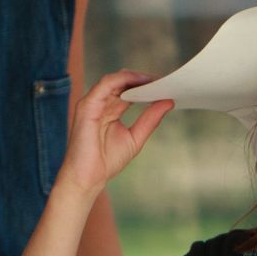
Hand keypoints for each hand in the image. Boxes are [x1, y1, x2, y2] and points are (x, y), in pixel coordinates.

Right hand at [59, 70, 172, 193]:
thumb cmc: (106, 161)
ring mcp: (93, 103)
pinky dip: (124, 79)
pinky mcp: (87, 106)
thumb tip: (168, 102)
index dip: (147, 86)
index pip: (130, 91)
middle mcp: (101, 104)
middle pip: (123, 83)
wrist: (88, 178)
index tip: (167, 85)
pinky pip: (106, 84)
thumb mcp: (136, 137)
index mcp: (111, 110)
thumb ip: (150, 119)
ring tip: (156, 79)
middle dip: (144, 79)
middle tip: (165, 79)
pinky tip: (141, 81)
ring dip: (136, 77)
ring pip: (115, 80)